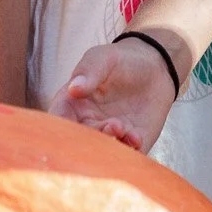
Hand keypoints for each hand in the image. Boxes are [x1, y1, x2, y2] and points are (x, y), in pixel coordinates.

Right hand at [48, 38, 179, 151]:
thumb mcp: (103, 58)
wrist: (154, 68)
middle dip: (91, 139)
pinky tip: (136, 137)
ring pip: (103, 151)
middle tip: (109, 125)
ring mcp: (108, 135)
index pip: (58, 122)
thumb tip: (73, 89)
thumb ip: (89, 71)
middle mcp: (86, 124)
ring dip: (110, 146)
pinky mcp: (130, 141)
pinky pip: (127, 153)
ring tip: (122, 128)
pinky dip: (130, 150)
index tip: (72, 127)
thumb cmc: (120, 60)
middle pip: (80, 141)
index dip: (60, 129)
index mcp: (70, 105)